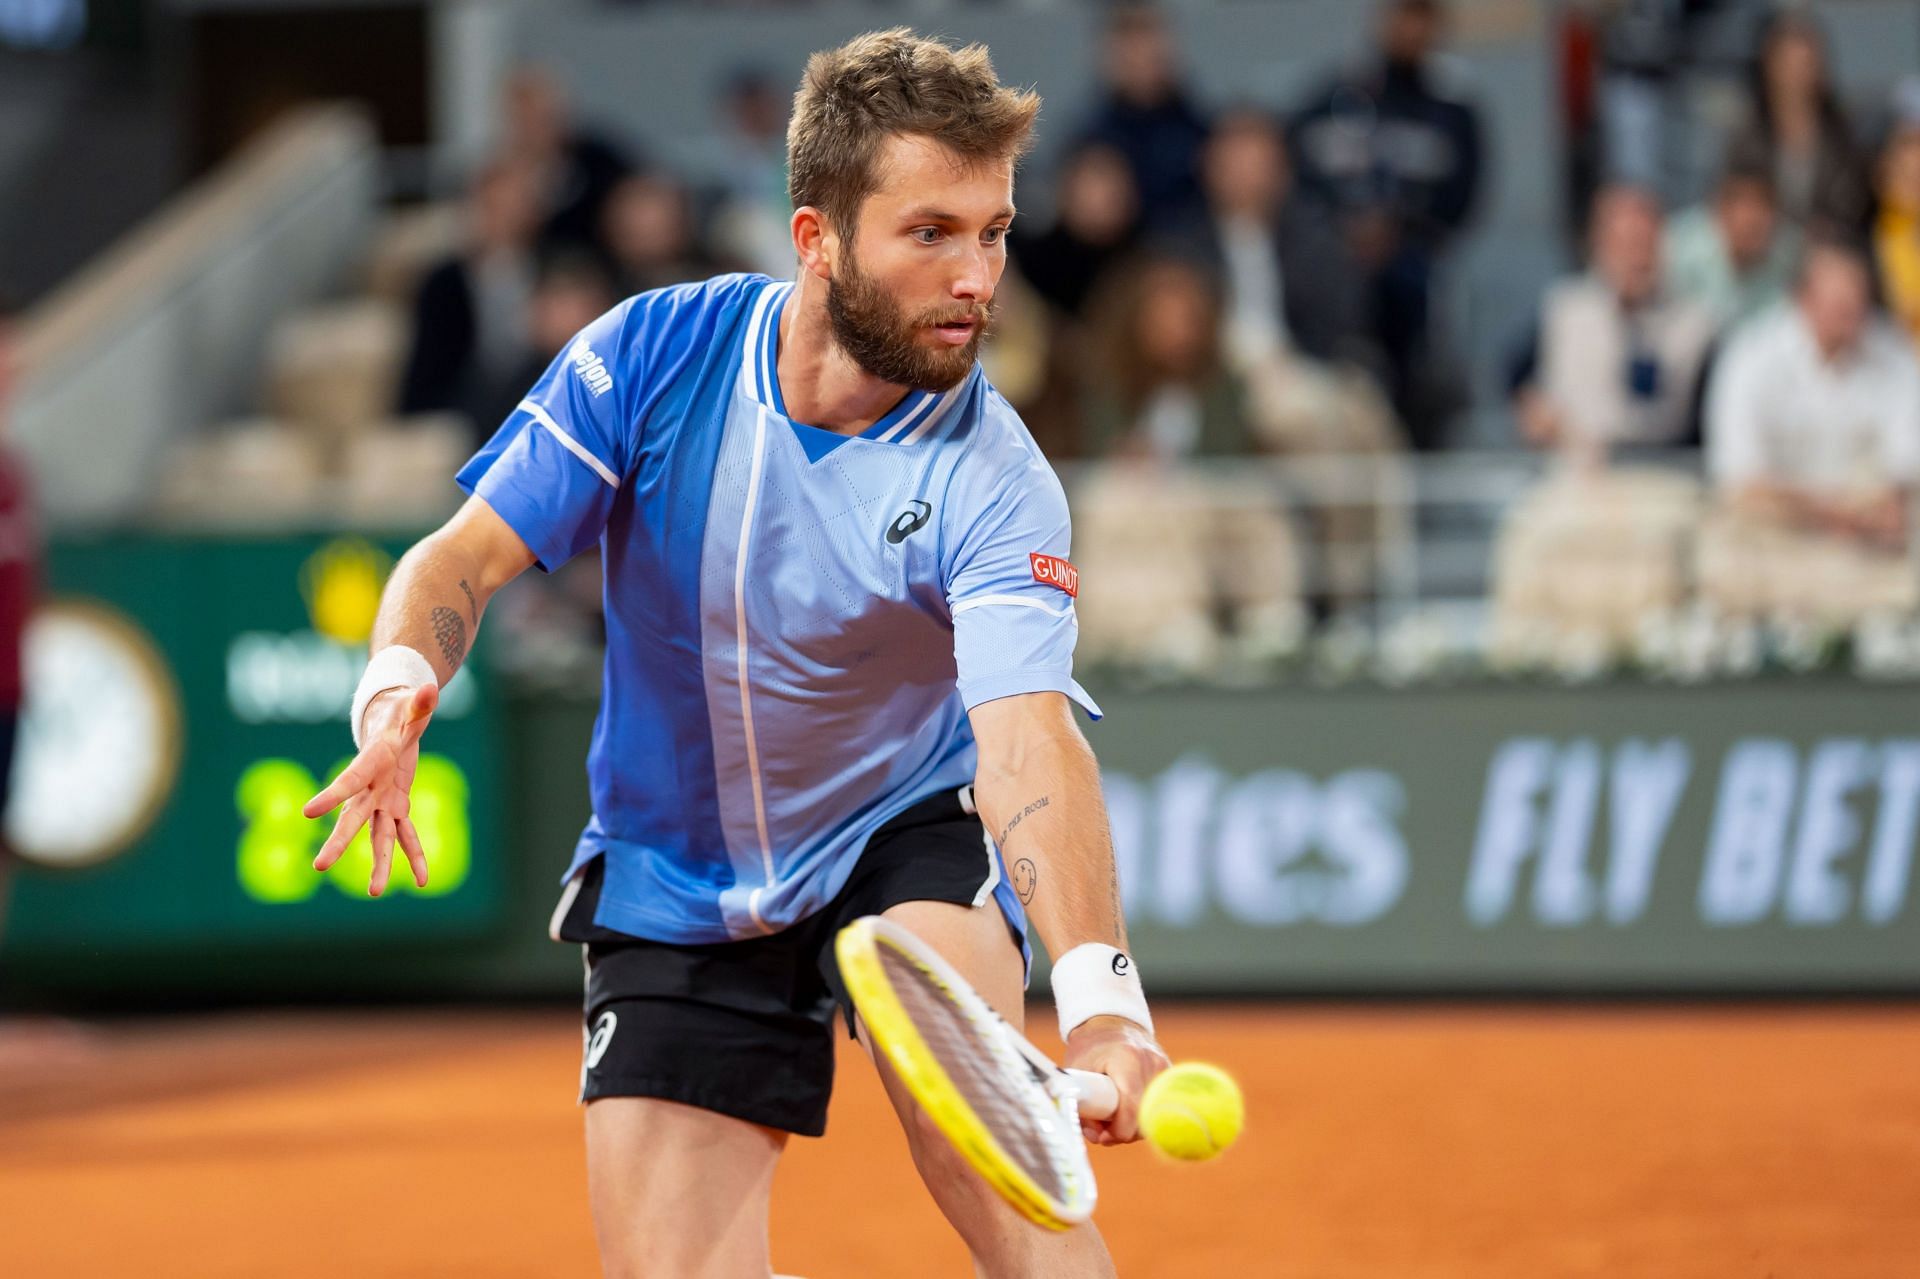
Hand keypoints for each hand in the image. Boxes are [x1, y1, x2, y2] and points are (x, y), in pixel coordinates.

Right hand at [302, 683, 437, 895]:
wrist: (391, 725)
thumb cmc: (399, 714)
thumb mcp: (411, 709)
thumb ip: (420, 703)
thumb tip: (430, 689)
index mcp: (370, 764)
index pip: (348, 782)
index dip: (330, 796)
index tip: (306, 812)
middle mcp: (371, 789)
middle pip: (352, 819)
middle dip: (338, 842)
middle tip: (320, 867)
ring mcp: (382, 801)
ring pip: (378, 837)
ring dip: (378, 863)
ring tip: (376, 893)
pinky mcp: (397, 807)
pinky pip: (406, 835)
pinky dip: (415, 855)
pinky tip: (422, 881)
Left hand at [1063, 1015, 1169, 1146]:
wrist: (1111, 1022)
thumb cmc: (1089, 1048)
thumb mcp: (1076, 1071)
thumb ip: (1082, 1106)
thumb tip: (1098, 1137)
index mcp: (1127, 1060)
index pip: (1132, 1108)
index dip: (1118, 1131)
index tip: (1103, 1135)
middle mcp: (1151, 1063)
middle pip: (1146, 1117)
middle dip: (1124, 1132)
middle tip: (1103, 1129)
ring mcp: (1164, 1068)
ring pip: (1155, 1116)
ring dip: (1134, 1126)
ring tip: (1113, 1116)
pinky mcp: (1170, 1075)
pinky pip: (1159, 1107)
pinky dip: (1143, 1116)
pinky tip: (1126, 1109)